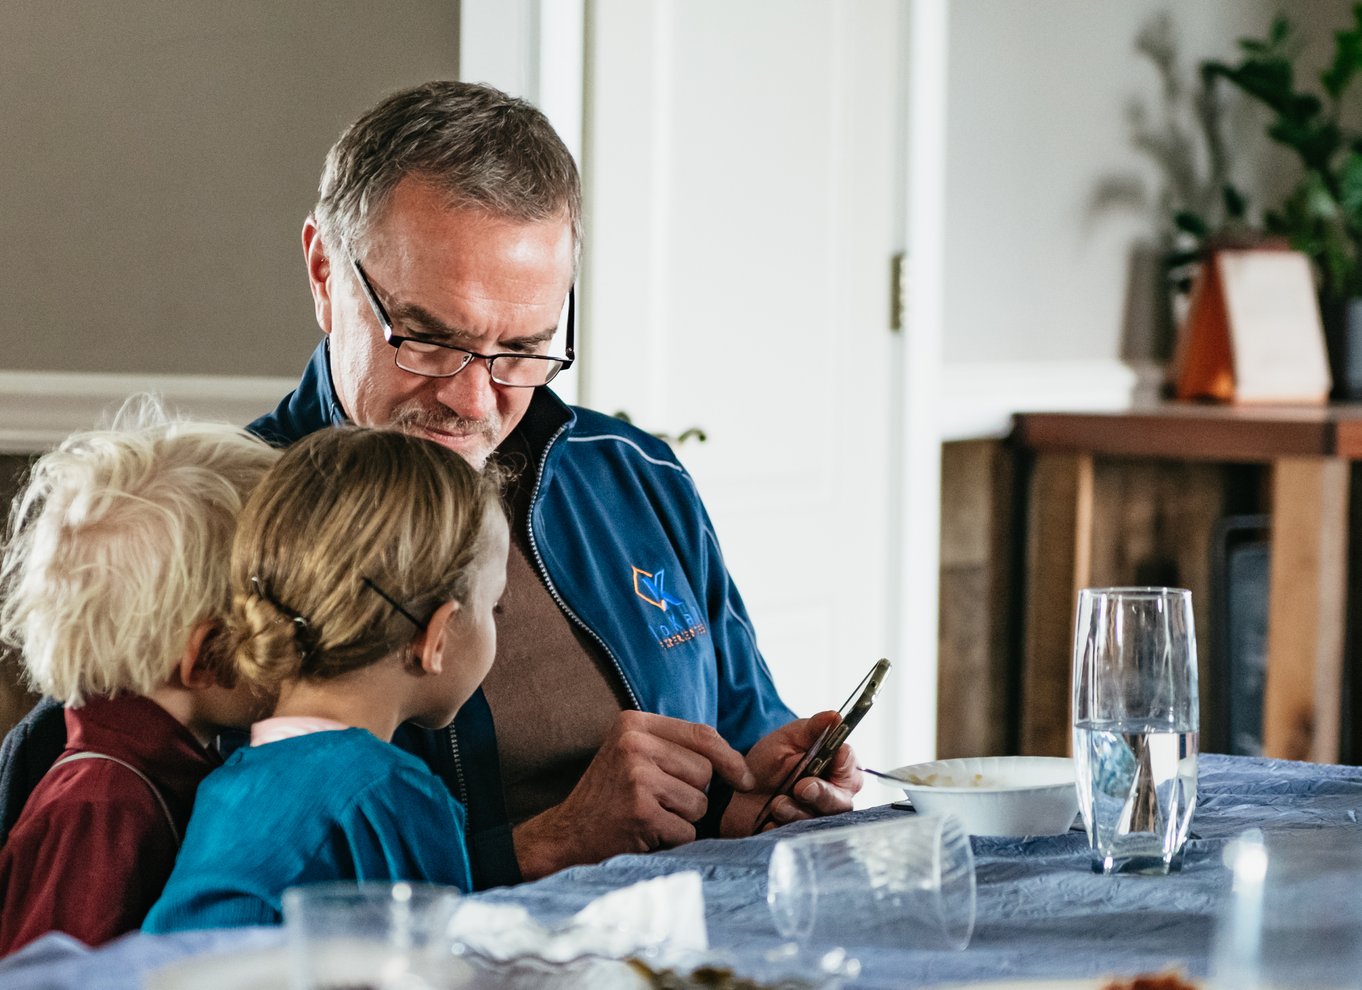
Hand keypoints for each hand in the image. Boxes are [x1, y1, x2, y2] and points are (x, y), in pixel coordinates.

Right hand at [512, 710, 756, 879]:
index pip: (702, 734)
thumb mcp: (634, 755)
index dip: (731, 758)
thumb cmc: (610, 797)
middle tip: (658, 802)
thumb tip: (738, 763)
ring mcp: (636, 777)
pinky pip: (686, 831)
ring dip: (683, 819)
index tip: (745, 778)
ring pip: (699, 803)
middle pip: (705, 771)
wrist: (566, 835)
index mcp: (634, 723)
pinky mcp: (641, 812)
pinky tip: (644, 834)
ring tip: (649, 817)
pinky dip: (672, 840)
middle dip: (693, 794)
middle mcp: (634, 744)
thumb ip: (674, 748)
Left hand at [720, 711, 863, 836]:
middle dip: (822, 793)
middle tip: (801, 787)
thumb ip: (812, 729)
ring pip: (821, 820)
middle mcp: (834, 793)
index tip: (833, 757)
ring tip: (776, 803)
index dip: (843, 763)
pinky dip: (783, 828)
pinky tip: (769, 821)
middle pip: (842, 799)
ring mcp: (818, 818)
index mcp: (835, 766)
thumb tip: (835, 716)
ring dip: (797, 810)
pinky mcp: (801, 837)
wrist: (735, 795)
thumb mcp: (786, 740)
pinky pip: (800, 837)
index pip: (850, 764)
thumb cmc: (767, 764)